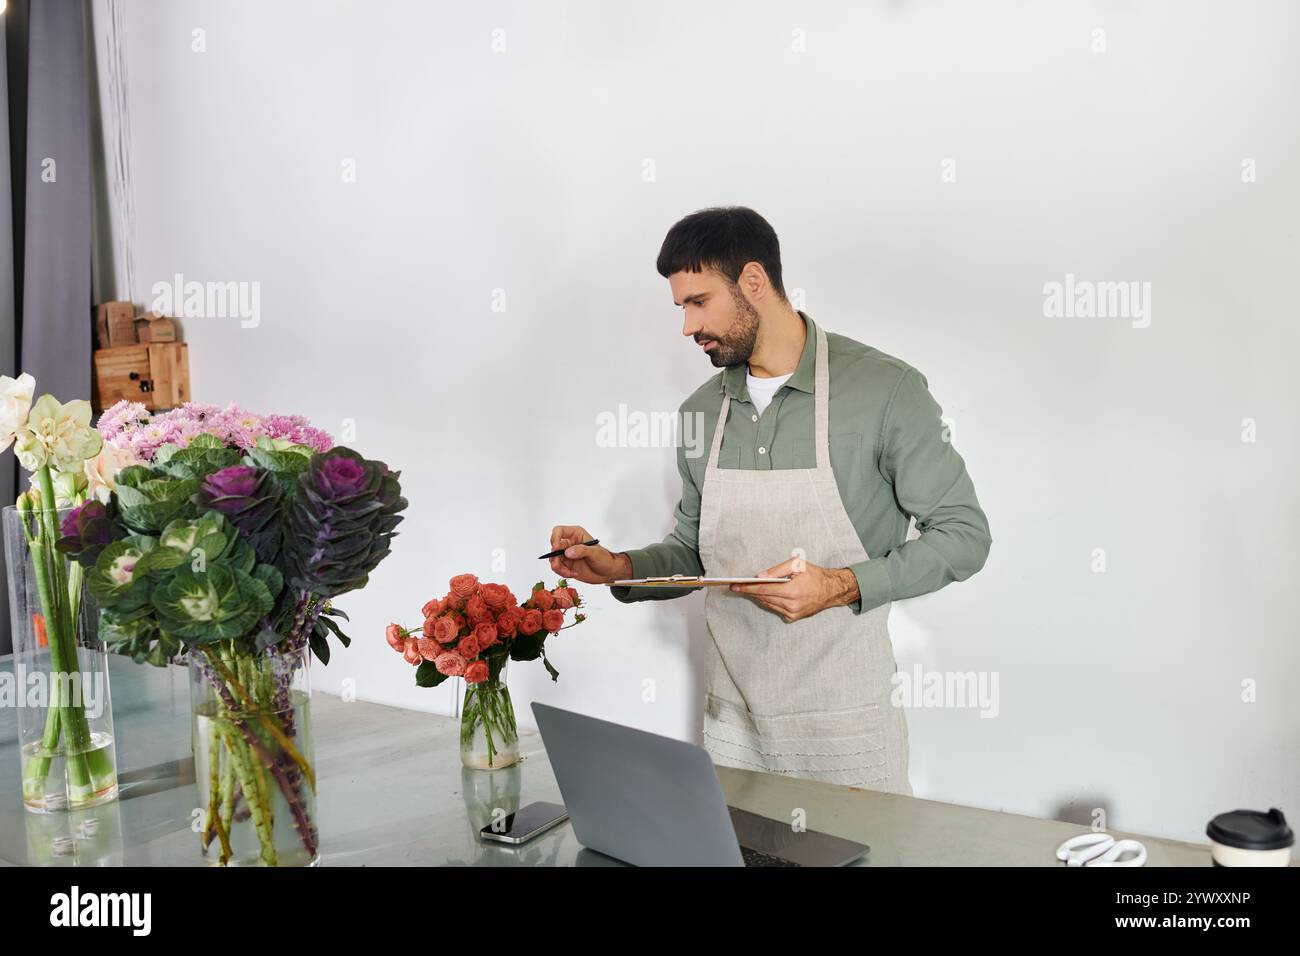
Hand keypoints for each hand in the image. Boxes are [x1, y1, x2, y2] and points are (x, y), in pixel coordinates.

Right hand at [548, 525, 631, 584]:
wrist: (608, 572)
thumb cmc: (605, 559)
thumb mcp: (596, 553)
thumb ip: (582, 551)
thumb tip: (568, 552)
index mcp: (576, 534)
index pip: (559, 531)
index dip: (554, 538)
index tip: (556, 548)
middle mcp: (569, 543)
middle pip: (553, 547)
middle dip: (555, 558)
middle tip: (559, 566)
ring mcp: (567, 555)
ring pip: (553, 559)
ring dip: (558, 567)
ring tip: (569, 572)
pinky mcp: (566, 565)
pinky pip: (557, 568)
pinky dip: (562, 573)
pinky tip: (573, 573)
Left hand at [728, 557, 858, 622]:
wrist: (831, 591)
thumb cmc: (815, 575)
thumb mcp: (797, 565)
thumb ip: (777, 570)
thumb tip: (759, 576)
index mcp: (792, 590)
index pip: (763, 589)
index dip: (747, 588)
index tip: (734, 586)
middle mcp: (791, 605)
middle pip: (763, 597)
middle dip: (749, 591)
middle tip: (736, 586)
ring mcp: (792, 613)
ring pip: (767, 604)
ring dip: (757, 596)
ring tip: (747, 589)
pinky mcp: (793, 617)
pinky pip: (775, 608)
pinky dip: (768, 601)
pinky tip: (763, 595)